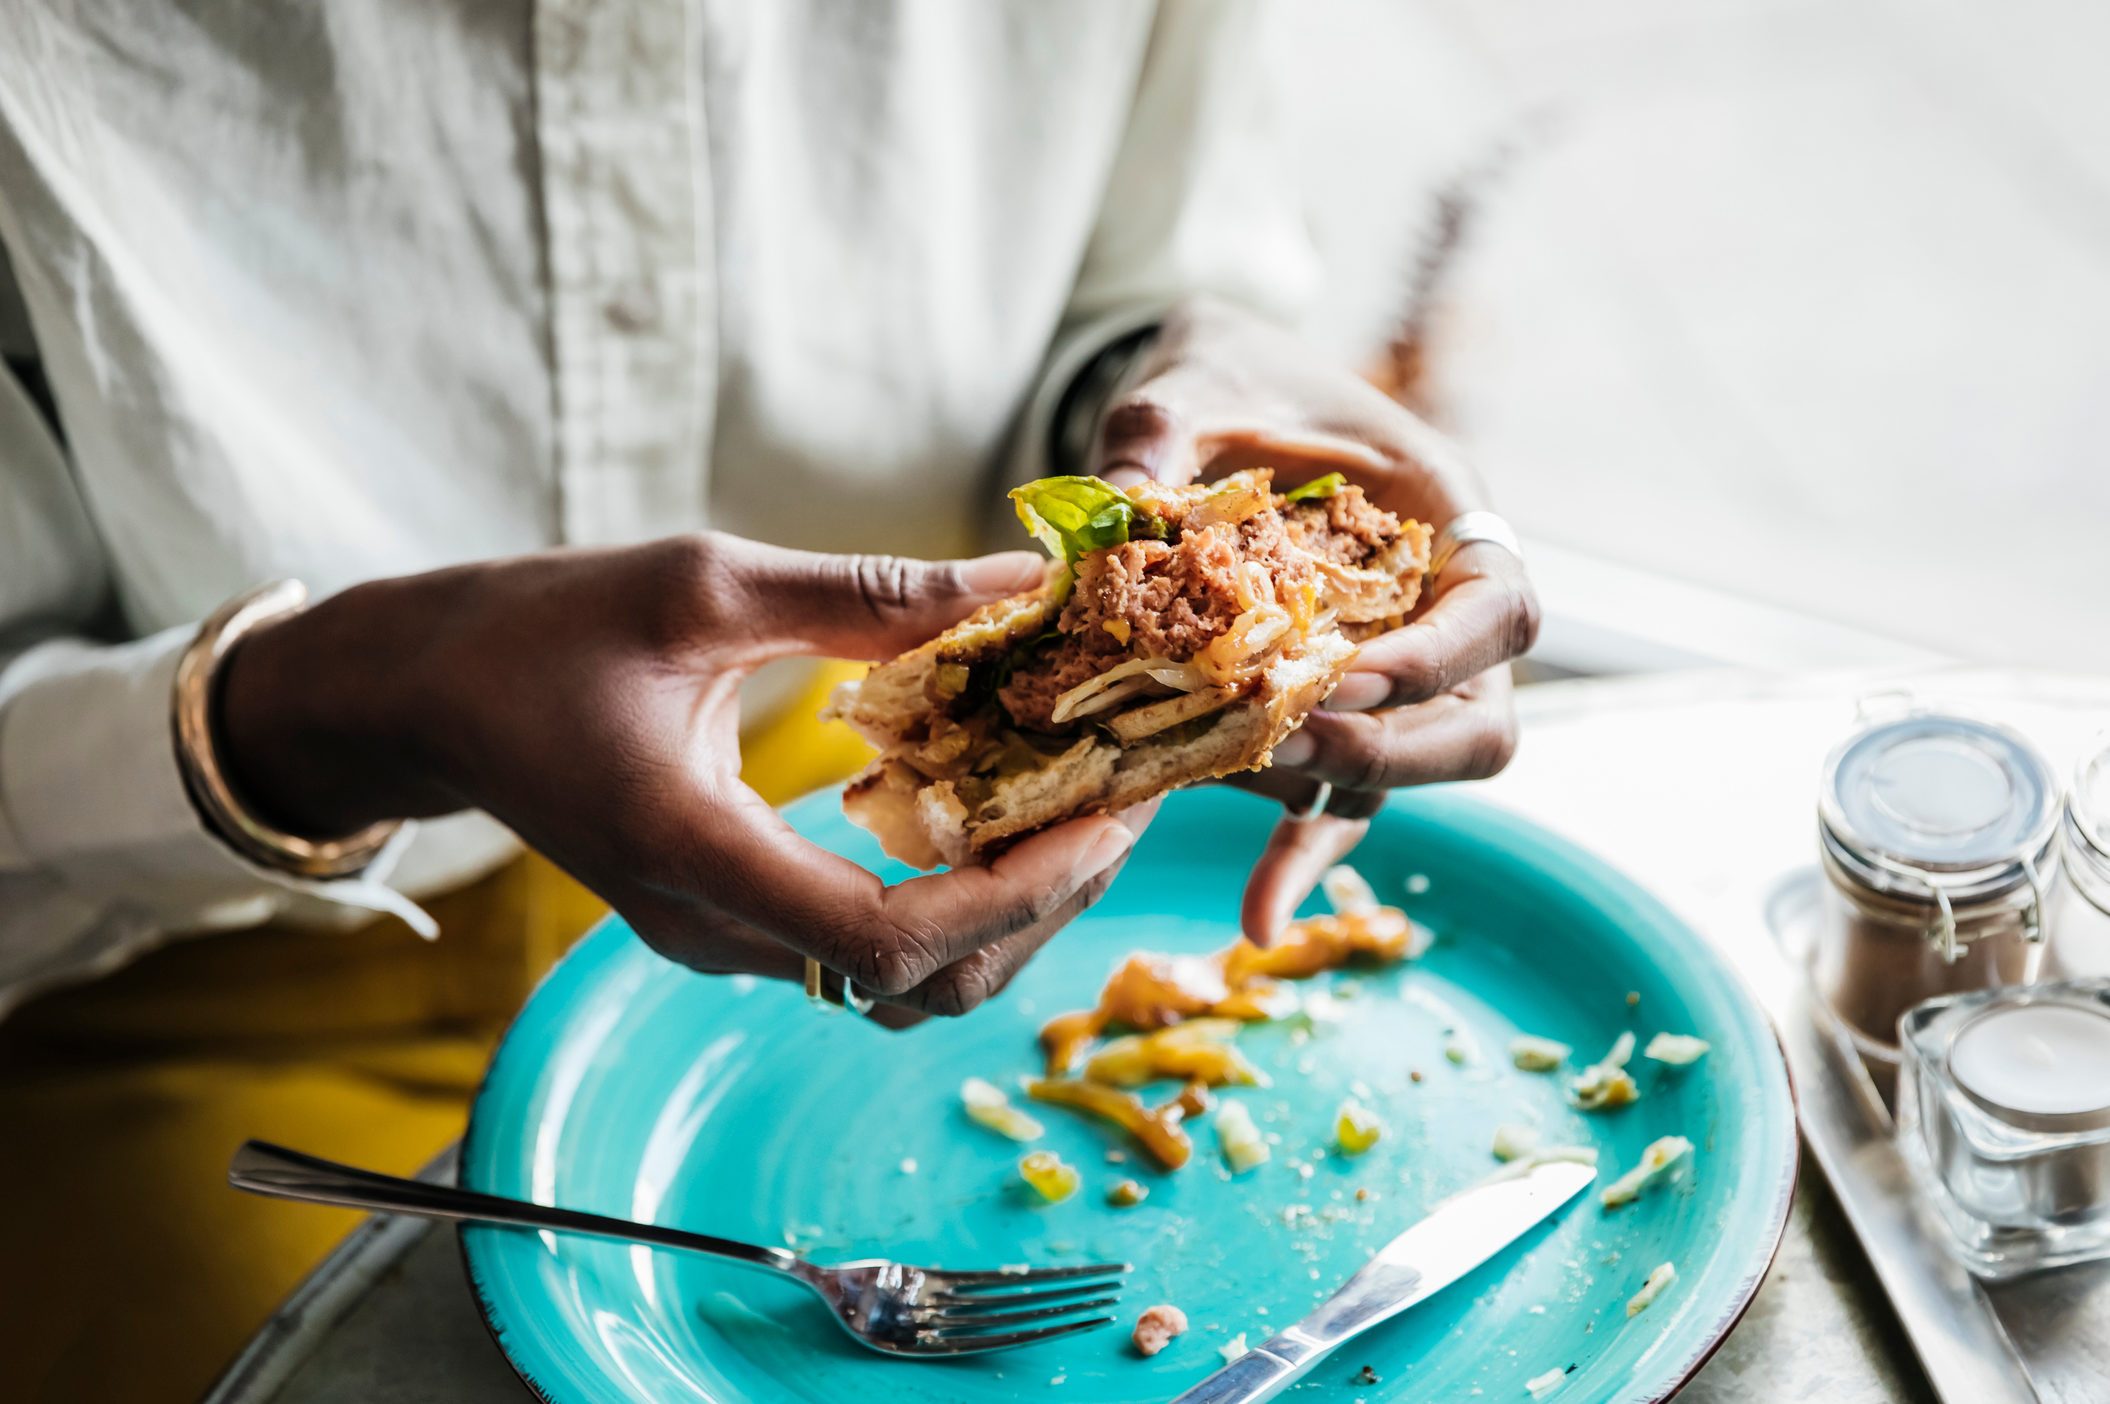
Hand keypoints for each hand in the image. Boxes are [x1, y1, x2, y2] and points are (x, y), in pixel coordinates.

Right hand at [216, 535, 1153, 1024]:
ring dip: (1004, 913)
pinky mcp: (726, 919)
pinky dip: (949, 897)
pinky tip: (992, 811)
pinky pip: (864, 947)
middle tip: (1125, 801)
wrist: (427, 695)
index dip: (1014, 896)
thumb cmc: (541, 628)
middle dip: (1042, 905)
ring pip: (899, 983)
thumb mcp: (704, 581)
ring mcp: (717, 937)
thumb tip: (1021, 578)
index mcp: (694, 851)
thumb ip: (866, 596)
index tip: (1101, 818)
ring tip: (1078, 806)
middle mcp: (711, 926)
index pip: (887, 941)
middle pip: (917, 984)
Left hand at [1087, 299, 1538, 944]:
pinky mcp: (1329, 716)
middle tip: (1292, 749)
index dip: (1443, 655)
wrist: (1210, 400)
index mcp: (1446, 515)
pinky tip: (1255, 916)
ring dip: (1343, 814)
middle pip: (1481, 719)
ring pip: (1411, 772)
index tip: (1347, 675)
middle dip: (1396, 751)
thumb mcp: (1194, 379)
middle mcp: (1438, 608)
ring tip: (1264, 881)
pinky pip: (1333, 797)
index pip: (1502, 604)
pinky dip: (1299, 853)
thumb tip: (1113, 500)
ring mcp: (1391, 674)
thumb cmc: (1230, 377)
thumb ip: (1160, 431)